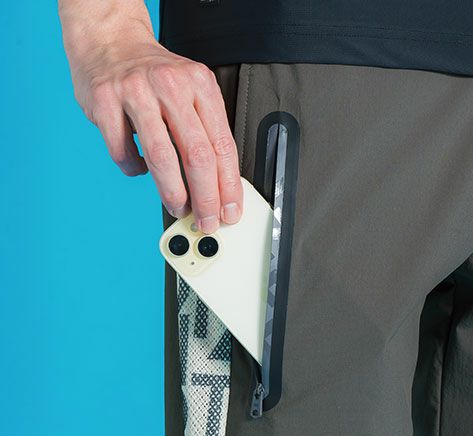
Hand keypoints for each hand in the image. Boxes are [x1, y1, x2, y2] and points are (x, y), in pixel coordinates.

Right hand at [63, 27, 241, 232]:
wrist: (111, 42)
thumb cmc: (155, 76)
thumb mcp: (191, 91)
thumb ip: (204, 132)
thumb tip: (217, 185)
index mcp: (200, 85)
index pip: (223, 145)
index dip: (228, 186)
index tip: (230, 210)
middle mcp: (171, 85)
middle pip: (197, 155)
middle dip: (206, 197)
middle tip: (206, 220)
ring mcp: (136, 92)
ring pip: (161, 157)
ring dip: (173, 192)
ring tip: (179, 207)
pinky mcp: (105, 102)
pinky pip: (122, 151)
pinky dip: (134, 170)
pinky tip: (140, 170)